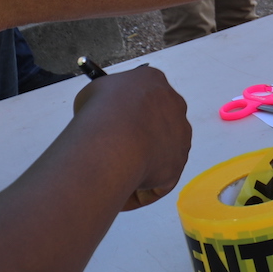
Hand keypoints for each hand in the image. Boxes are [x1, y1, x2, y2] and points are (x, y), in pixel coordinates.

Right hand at [70, 65, 190, 209]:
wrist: (115, 138)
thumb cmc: (100, 111)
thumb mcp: (92, 94)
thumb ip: (105, 103)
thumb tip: (102, 120)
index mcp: (153, 80)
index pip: (142, 96)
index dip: (124, 113)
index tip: (110, 125)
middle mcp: (173, 105)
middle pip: (155, 124)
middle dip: (136, 139)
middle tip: (111, 152)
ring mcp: (180, 135)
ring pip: (158, 154)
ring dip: (139, 164)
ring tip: (112, 175)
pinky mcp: (178, 165)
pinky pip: (157, 182)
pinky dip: (139, 189)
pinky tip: (120, 190)